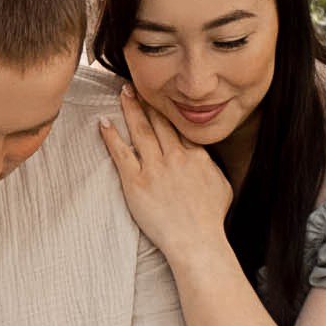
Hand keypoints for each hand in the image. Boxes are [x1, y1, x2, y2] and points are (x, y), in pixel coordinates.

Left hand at [97, 86, 234, 263]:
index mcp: (196, 155)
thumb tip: (201, 155)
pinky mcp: (136, 182)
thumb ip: (209, 165)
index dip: (168, 109)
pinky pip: (121, 153)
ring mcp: (154, 168)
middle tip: (137, 84)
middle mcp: (175, 156)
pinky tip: (104, 123)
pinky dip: (111, 136)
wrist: (197, 241)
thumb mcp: (221, 185)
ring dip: (130, 108)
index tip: (161, 96)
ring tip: (123, 93)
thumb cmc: (211, 219)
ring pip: (140, 129)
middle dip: (148, 100)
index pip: (179, 125)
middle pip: (159, 121)